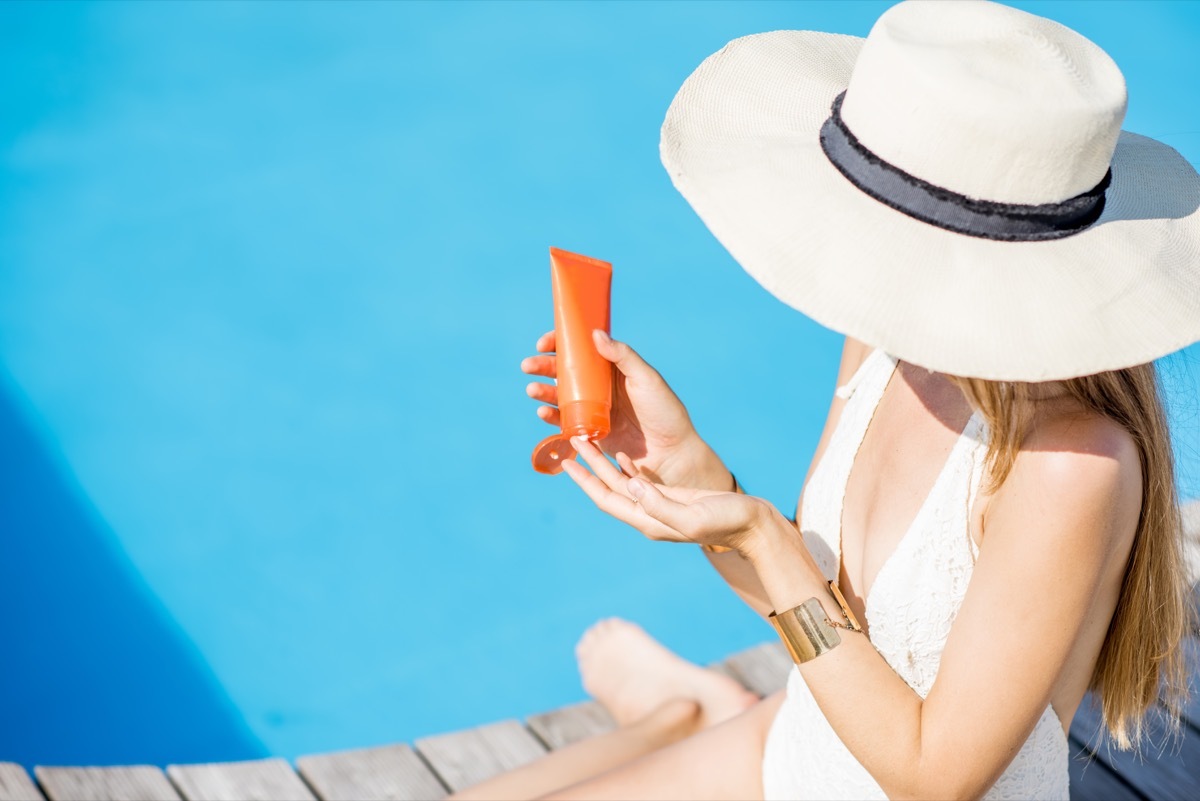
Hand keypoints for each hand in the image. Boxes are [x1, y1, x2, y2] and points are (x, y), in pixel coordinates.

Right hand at [521, 329, 729, 488]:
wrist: (672, 454)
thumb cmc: (665, 412)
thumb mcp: (646, 378)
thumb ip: (623, 356)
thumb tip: (595, 333)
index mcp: (613, 368)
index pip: (582, 349)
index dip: (561, 343)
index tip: (544, 343)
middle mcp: (600, 387)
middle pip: (565, 372)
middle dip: (544, 367)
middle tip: (528, 366)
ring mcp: (593, 409)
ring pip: (560, 396)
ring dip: (543, 391)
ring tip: (533, 391)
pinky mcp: (590, 432)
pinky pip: (565, 422)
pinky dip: (551, 417)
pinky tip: (543, 412)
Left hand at [561, 437, 777, 555]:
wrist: (753, 525)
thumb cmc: (728, 521)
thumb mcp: (693, 516)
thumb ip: (660, 504)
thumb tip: (633, 485)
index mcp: (648, 520)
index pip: (606, 499)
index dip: (586, 481)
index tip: (568, 462)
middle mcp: (648, 514)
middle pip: (609, 488)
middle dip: (590, 466)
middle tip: (573, 442)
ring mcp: (659, 505)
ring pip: (622, 483)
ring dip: (605, 464)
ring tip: (589, 443)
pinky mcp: (671, 497)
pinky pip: (641, 481)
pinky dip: (627, 467)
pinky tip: (621, 454)